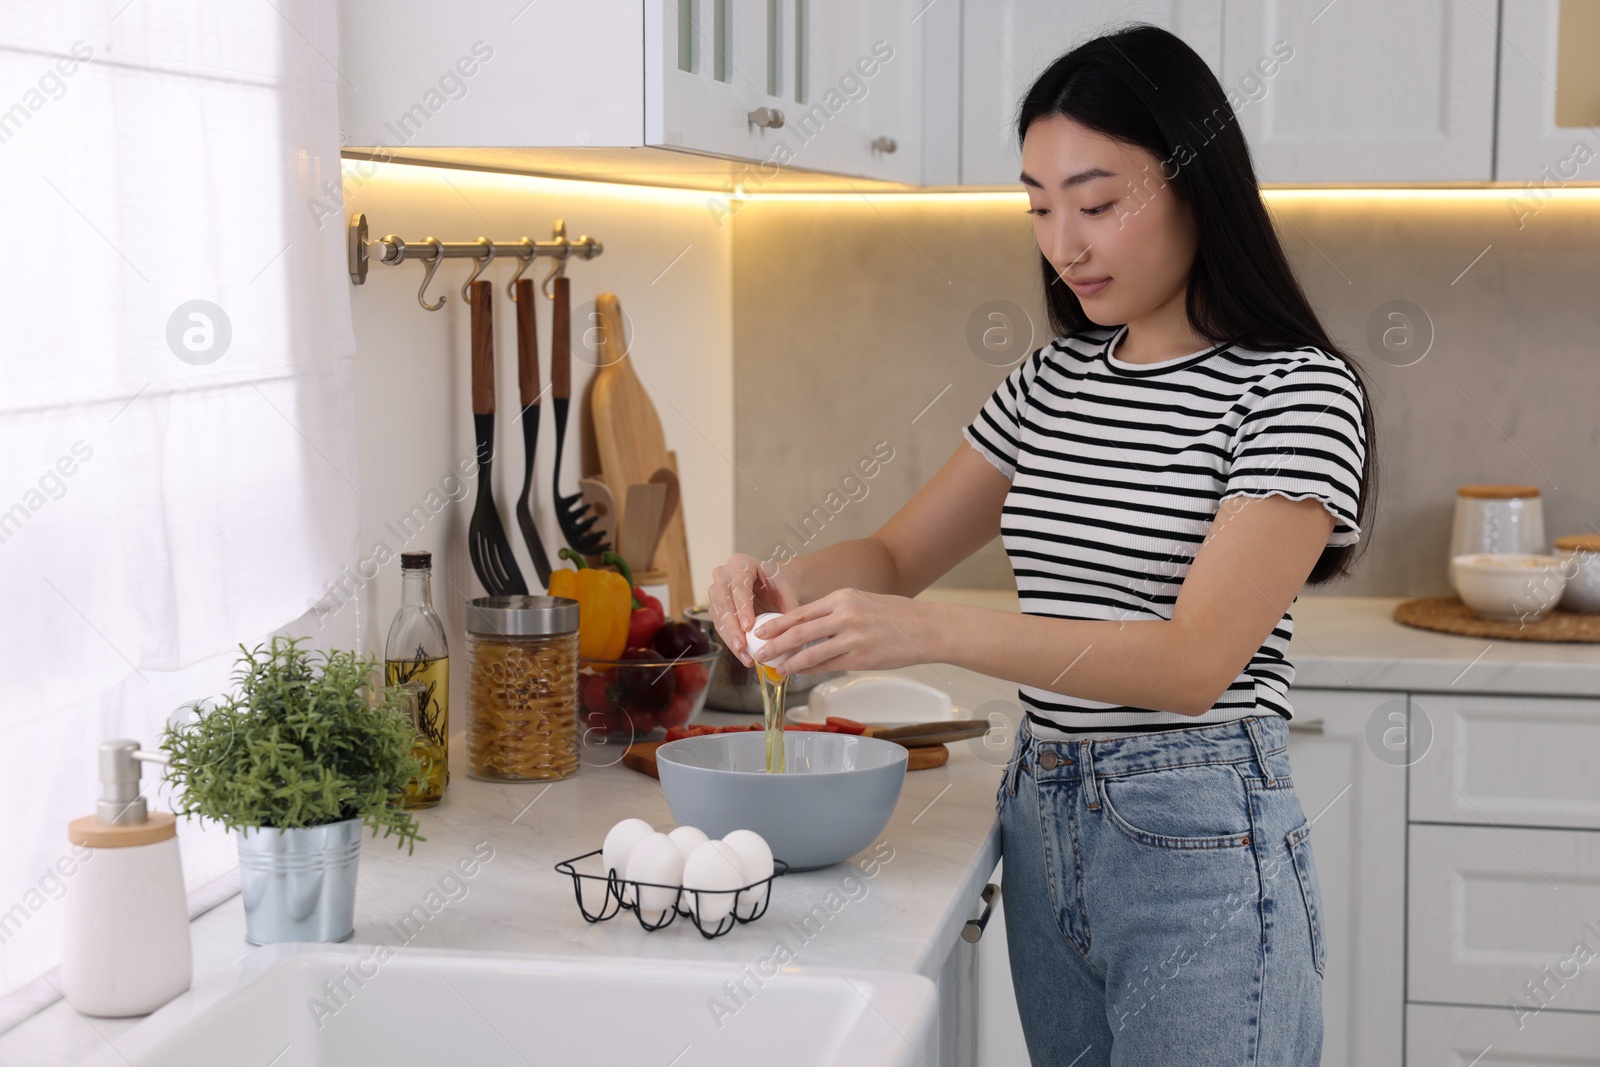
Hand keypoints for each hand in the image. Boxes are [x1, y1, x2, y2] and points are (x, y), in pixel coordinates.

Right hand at [707, 553, 800, 666]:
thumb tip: (787, 637)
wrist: (774, 584)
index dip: (742, 607)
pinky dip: (731, 641)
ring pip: (719, 617)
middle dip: (733, 628)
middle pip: (725, 602)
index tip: (748, 626)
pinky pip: (720, 626)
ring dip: (731, 639)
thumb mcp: (788, 592)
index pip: (739, 586)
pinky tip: (742, 655)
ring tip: (745, 657)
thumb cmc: (780, 584)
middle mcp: (723, 574)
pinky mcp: (715, 607)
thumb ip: (788, 611)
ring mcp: (716, 590)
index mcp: (740, 563)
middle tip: (743, 647)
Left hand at [743, 587, 935, 675]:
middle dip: (775, 644)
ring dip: (789, 662)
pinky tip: (799, 673)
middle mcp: (845, 616)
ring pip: (810, 653)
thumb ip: (836, 611)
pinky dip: (810, 670)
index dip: (777, 623)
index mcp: (842, 598)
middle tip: (759, 652)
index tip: (761, 630)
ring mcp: (853, 638)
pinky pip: (828, 666)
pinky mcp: (861, 659)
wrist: (927, 628)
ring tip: (775, 667)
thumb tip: (808, 626)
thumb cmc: (896, 615)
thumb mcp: (862, 602)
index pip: (801, 612)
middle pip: (799, 632)